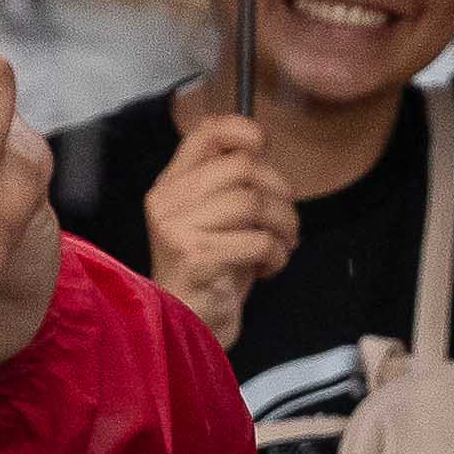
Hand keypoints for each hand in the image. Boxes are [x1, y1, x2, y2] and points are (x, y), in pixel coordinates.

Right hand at [139, 113, 295, 344]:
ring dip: (283, 226)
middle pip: (242, 166)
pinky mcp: (195, 258)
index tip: (265, 148)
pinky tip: (267, 268)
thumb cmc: (210, 270)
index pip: (205, 132)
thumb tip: (263, 146)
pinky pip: (256, 241)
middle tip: (286, 223)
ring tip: (281, 246)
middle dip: (280, 192)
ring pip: (253, 202)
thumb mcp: (217, 217)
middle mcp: (168, 201)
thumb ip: (231, 182)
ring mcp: (177, 229)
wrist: (188, 324)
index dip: (244, 130)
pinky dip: (276, 255)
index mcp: (171, 184)